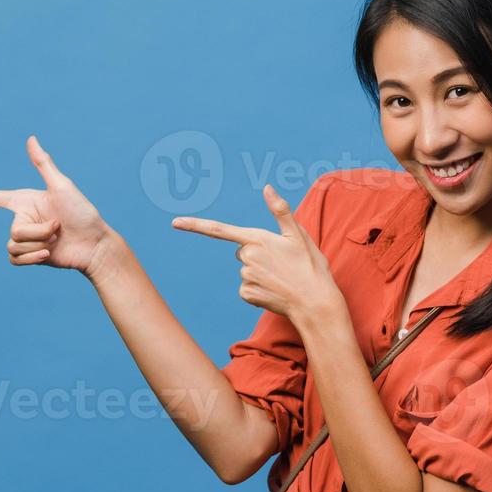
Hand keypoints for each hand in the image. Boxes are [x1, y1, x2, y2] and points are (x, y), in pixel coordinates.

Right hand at [0, 135, 113, 274]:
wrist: (95, 246)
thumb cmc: (83, 213)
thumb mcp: (62, 186)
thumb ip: (43, 164)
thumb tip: (30, 138)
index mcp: (23, 201)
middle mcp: (21, 219)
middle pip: (13, 231)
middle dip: (38, 232)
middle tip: (59, 227)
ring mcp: (24, 240)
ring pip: (14, 246)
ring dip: (39, 244)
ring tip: (57, 239)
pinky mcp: (29, 257)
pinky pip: (16, 260)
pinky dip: (33, 258)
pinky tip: (50, 254)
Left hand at [171, 183, 344, 324]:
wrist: (315, 303)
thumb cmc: (310, 267)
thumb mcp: (298, 235)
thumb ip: (280, 210)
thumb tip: (267, 187)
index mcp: (256, 239)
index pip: (219, 230)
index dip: (195, 225)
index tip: (175, 222)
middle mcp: (246, 258)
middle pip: (241, 251)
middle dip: (257, 254)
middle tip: (282, 263)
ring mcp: (245, 277)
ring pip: (245, 270)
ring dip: (260, 272)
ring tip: (282, 277)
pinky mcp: (246, 295)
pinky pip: (247, 287)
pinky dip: (259, 288)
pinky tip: (275, 290)